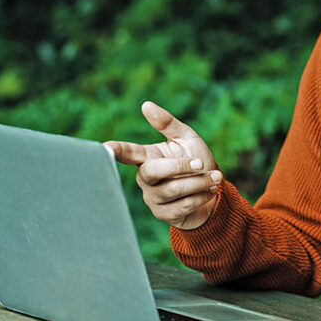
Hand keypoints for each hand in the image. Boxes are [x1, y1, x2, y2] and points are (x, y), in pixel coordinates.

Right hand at [105, 101, 221, 229]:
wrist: (213, 191)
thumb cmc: (196, 162)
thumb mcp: (186, 139)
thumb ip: (167, 123)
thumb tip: (145, 105)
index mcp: (147, 157)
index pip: (126, 153)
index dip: (115, 151)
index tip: (105, 147)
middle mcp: (145, 178)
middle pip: (152, 171)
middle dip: (180, 166)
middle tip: (201, 163)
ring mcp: (153, 198)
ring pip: (172, 190)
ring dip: (199, 182)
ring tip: (215, 177)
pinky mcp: (164, 215)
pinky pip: (182, 206)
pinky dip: (202, 196)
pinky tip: (210, 191)